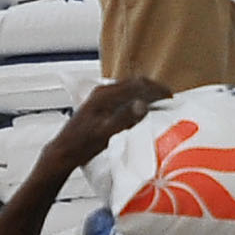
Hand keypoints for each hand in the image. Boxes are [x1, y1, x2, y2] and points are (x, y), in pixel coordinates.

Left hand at [42, 76, 171, 177]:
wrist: (63, 152)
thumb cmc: (82, 145)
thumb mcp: (105, 133)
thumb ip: (124, 118)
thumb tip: (144, 105)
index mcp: (104, 95)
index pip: (137, 85)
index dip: (156, 90)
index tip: (170, 97)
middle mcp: (102, 92)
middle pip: (134, 83)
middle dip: (153, 89)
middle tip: (168, 98)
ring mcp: (100, 97)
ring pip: (128, 88)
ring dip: (145, 93)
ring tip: (159, 103)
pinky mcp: (99, 105)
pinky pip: (123, 95)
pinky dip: (136, 98)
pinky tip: (141, 109)